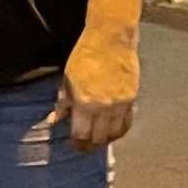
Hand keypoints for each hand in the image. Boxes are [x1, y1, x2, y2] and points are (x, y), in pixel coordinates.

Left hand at [48, 28, 139, 151]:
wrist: (111, 40)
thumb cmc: (85, 56)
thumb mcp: (67, 79)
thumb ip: (62, 103)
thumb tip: (54, 121)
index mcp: (84, 103)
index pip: (81, 134)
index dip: (77, 144)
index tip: (74, 146)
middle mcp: (104, 107)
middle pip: (98, 138)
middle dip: (90, 146)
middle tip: (85, 148)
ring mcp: (120, 104)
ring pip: (114, 133)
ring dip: (105, 140)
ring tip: (99, 141)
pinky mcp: (132, 99)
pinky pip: (127, 122)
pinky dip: (120, 131)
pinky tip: (113, 132)